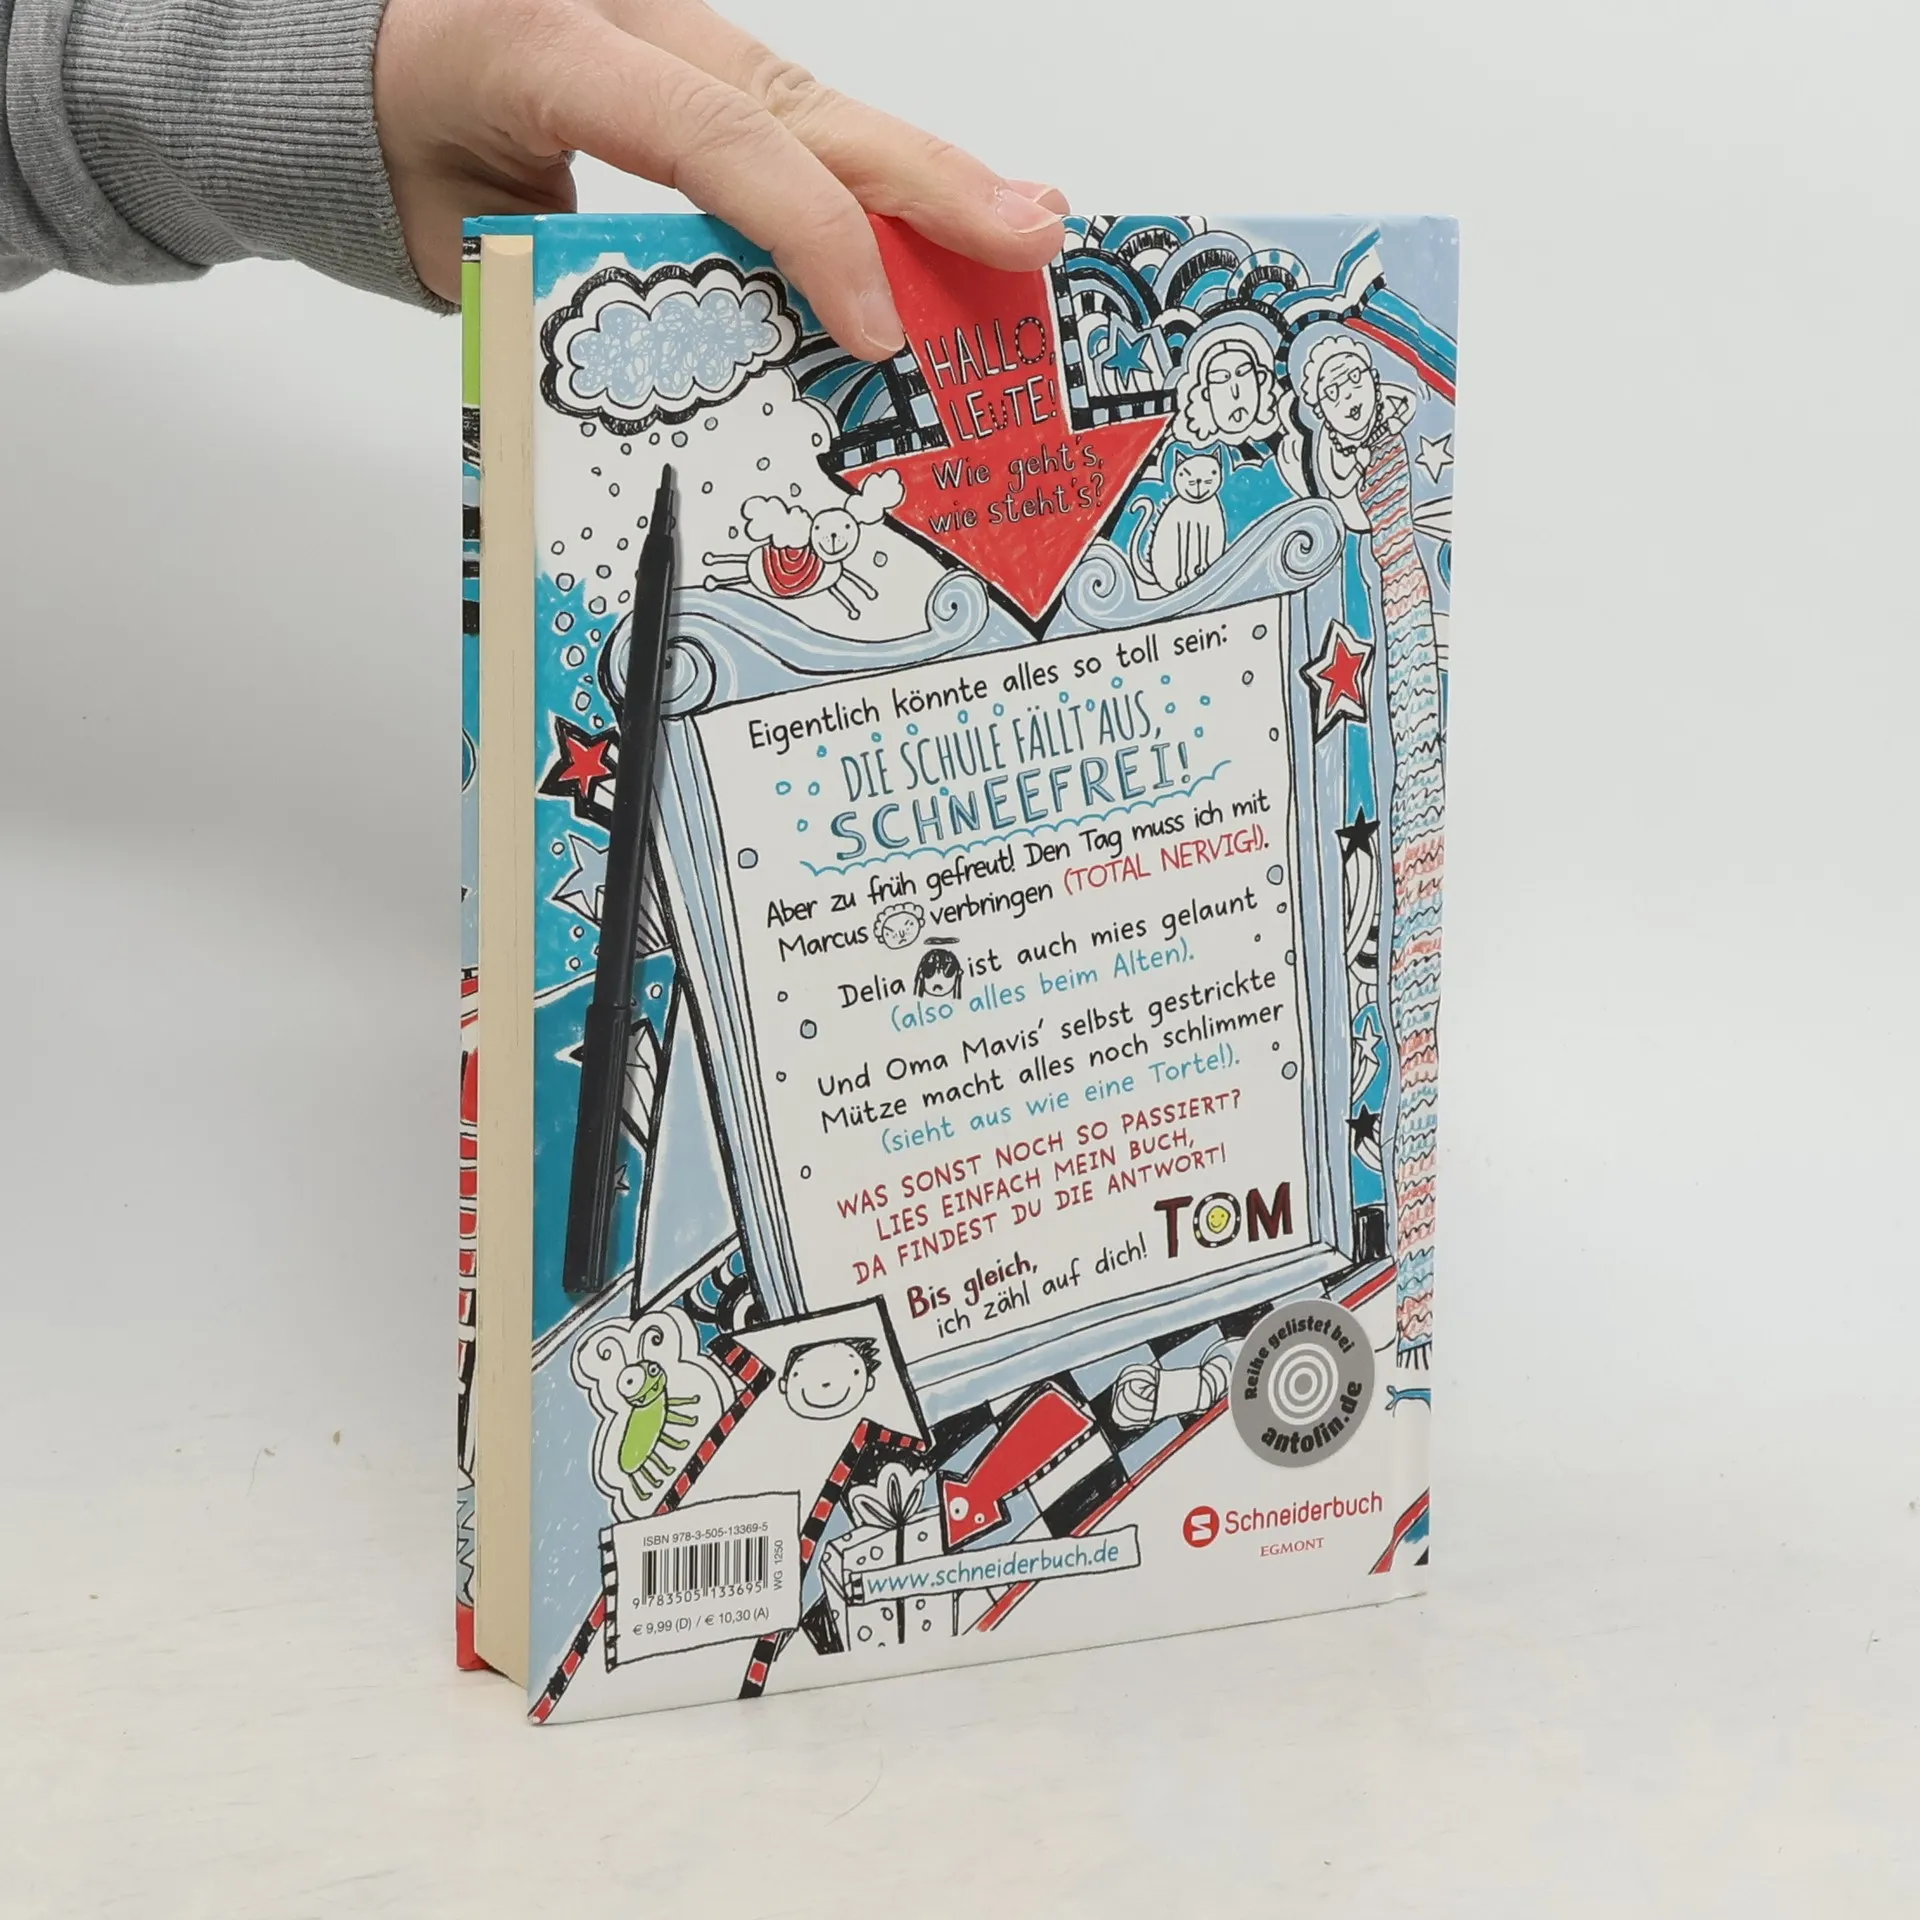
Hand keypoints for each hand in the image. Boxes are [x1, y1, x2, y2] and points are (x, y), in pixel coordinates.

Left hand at [372, 0, 1069, 357]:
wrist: (352, 55)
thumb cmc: (390, 146)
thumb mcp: (460, 235)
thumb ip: (581, 281)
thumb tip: (712, 354)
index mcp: (547, 43)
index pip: (712, 138)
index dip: (812, 233)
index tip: (875, 331)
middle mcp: (626, 9)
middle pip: (802, 100)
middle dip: (928, 183)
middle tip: (1031, 239)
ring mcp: (666, 17)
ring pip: (817, 100)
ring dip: (926, 179)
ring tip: (1024, 227)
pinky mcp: (692, 45)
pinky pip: (796, 110)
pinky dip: (873, 170)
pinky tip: (951, 207)